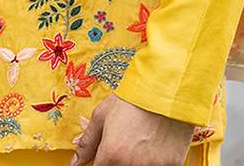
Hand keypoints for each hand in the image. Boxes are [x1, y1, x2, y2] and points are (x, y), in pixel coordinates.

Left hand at [71, 92, 194, 165]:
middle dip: (117, 161)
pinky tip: (156, 145)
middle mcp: (132, 165)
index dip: (100, 162)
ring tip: (141, 143)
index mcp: (112, 154)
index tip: (105, 155)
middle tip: (125, 143)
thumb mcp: (103, 114)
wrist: (168, 87)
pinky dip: (155, 161)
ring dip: (136, 162)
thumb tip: (75, 163)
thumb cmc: (134, 98)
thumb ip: (87, 142)